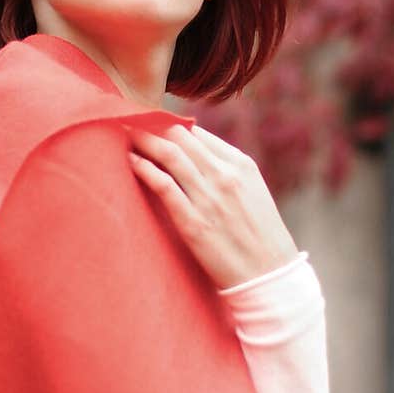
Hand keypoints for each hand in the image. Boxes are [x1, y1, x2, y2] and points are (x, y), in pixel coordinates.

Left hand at [123, 122, 299, 291]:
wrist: (269, 274)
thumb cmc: (259, 233)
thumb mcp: (252, 190)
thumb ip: (227, 169)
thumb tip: (194, 152)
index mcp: (240, 164)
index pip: (196, 132)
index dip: (168, 123)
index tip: (147, 120)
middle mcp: (225, 176)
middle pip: (180, 136)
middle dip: (151, 123)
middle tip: (127, 118)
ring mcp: (209, 198)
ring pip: (170, 154)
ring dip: (143, 139)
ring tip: (124, 132)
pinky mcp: (194, 223)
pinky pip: (164, 186)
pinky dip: (145, 168)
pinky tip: (131, 161)